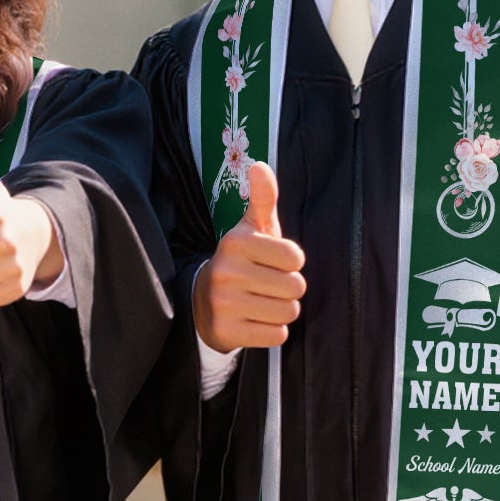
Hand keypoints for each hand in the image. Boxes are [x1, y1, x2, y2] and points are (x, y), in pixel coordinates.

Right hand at [193, 161, 305, 349]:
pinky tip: (254, 320)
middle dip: (288, 289)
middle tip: (266, 285)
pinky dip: (271, 330)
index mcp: (236, 242)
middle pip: (296, 287)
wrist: (202, 302)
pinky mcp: (226, 331)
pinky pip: (276, 335)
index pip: (296, 258)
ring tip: (261, 302)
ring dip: (282, 310)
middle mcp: (226, 271)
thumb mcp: (251, 230)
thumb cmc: (241, 262)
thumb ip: (262, 199)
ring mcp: (224, 303)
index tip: (272, 263)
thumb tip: (260, 165)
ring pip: (288, 312)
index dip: (291, 263)